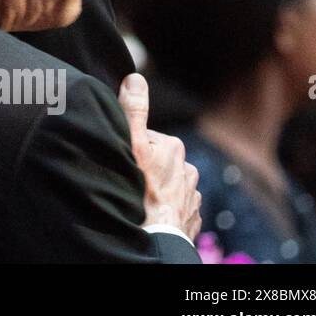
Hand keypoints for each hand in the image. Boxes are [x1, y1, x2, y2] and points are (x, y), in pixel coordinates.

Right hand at [118, 73, 201, 238]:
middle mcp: (189, 168)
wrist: (157, 238)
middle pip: (158, 162)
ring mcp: (193, 195)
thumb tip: (135, 77)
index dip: (131, 149)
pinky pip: (176, 206)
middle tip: (128, 182)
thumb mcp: (131, 145)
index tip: (122, 161)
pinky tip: (152, 214)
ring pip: (168, 185)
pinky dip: (165, 208)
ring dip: (156, 190)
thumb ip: (133, 111)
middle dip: (145, 169)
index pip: (147, 139)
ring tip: (138, 200)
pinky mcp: (192, 216)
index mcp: (174, 147)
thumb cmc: (140, 191)